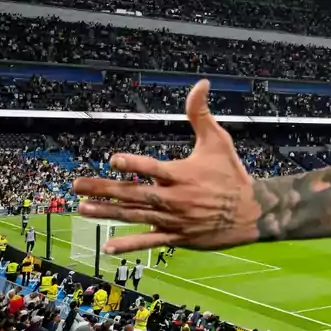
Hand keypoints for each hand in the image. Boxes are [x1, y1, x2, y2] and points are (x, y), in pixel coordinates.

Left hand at [72, 80, 261, 252]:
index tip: (113, 159)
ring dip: (108, 213)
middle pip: (134, 194)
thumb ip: (201, 114)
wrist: (252, 211)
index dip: (133, 164)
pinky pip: (150, 241)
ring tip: (84, 208)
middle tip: (78, 186)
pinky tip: (108, 246)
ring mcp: (175, 219)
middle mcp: (175, 198)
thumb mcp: (219, 141)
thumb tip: (199, 84)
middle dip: (105, 189)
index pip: (153, 168)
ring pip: (135, 216)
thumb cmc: (232, 174)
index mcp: (182, 175)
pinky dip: (129, 244)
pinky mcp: (178, 236)